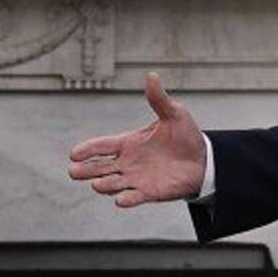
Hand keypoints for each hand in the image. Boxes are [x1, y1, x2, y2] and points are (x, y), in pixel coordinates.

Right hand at [67, 72, 206, 206]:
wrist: (204, 160)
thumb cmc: (186, 136)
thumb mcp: (173, 114)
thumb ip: (159, 99)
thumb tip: (152, 75)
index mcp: (129, 143)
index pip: (102, 146)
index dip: (87, 149)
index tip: (73, 154)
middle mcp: (128, 162)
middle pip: (99, 168)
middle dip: (85, 170)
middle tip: (73, 171)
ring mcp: (136, 178)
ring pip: (112, 184)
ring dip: (104, 185)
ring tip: (97, 184)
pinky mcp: (149, 192)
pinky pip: (134, 198)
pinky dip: (126, 199)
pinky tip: (120, 200)